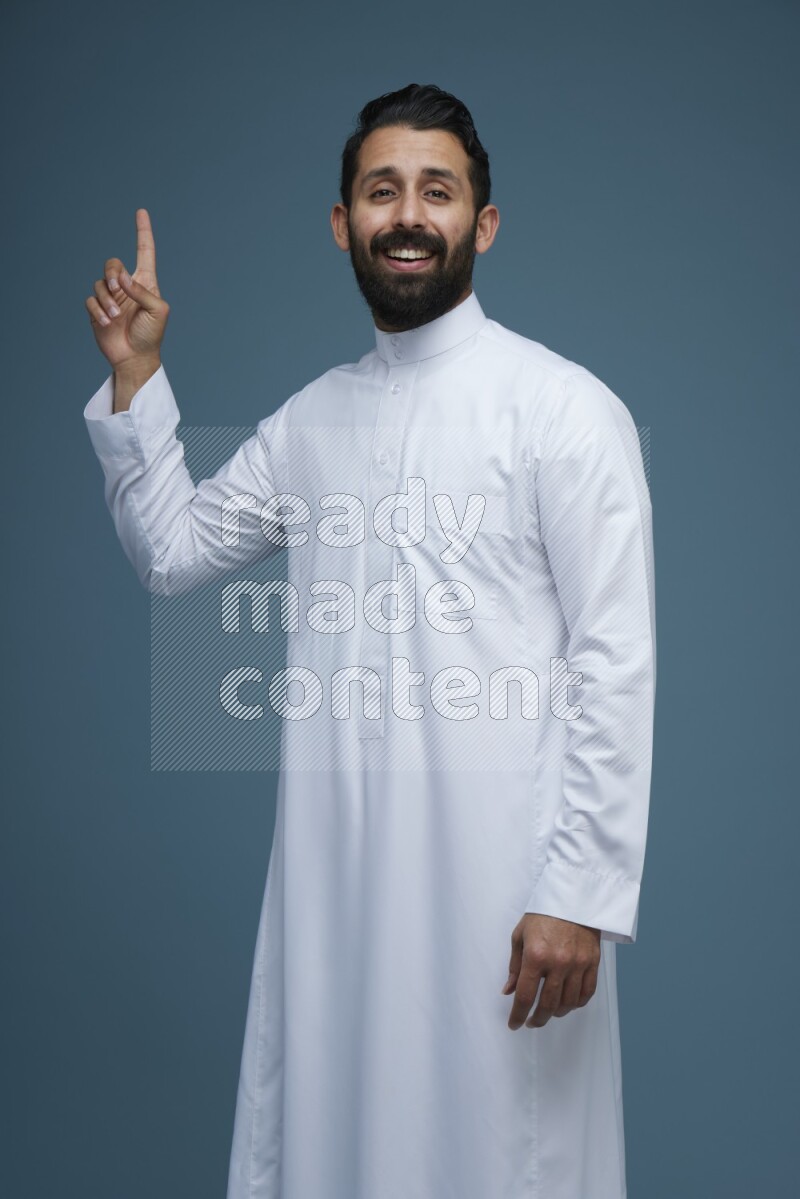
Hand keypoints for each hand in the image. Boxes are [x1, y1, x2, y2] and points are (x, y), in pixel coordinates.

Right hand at [85, 208, 168, 369]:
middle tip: (118, 289)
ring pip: (99, 283)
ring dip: (107, 300)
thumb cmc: (152, 335)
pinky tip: (107, 323)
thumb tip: (122, 279)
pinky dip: (98, 310)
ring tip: (116, 317)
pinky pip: (91, 300)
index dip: (143, 232)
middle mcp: (127, 286)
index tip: (141, 212)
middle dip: (112, 273)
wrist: (135, 358)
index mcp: (145, 282)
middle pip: (112, 264)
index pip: (144, 252)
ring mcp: (111, 298)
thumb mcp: (158, 311)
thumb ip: (143, 291)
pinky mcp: (98, 310)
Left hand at [502, 913, 600, 1029]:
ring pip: (568, 1003)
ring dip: (556, 1014)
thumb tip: (508, 991)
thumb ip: (514, 966)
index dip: (518, 1015)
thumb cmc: (543, 914)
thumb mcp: (520, 935)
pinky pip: (586, 993)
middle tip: (531, 1022)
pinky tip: (567, 1004)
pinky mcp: (593, 962)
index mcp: (536, 955)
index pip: (525, 995)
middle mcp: (558, 963)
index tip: (514, 1024)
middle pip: (547, 1005)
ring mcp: (578, 964)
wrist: (573, 896)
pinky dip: (576, 1004)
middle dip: (537, 1019)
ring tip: (548, 1013)